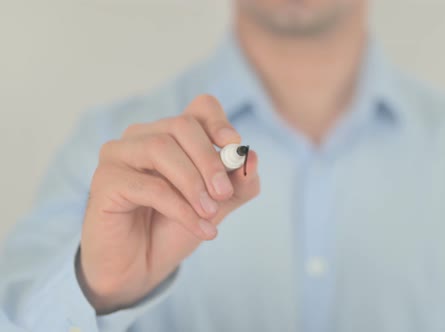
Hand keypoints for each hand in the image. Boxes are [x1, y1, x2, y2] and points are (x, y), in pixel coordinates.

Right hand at [77, 95, 259, 313]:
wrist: (141, 267)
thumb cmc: (174, 228)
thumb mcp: (217, 204)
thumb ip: (238, 183)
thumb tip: (252, 157)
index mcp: (172, 134)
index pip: (200, 107)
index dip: (220, 122)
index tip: (234, 147)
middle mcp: (143, 136)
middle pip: (182, 125)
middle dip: (210, 160)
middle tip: (223, 194)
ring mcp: (119, 154)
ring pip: (161, 148)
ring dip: (193, 183)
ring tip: (210, 214)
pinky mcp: (105, 181)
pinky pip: (149, 186)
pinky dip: (181, 208)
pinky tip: (200, 228)